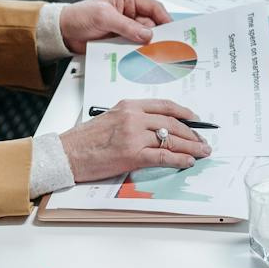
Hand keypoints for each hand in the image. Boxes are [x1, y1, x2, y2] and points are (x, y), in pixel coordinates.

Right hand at [59, 99, 211, 181]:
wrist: (65, 154)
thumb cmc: (84, 140)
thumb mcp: (110, 118)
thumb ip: (132, 119)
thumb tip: (156, 128)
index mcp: (129, 106)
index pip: (165, 106)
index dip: (185, 113)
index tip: (196, 119)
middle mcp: (133, 117)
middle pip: (173, 123)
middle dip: (192, 133)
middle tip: (202, 140)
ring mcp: (133, 136)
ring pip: (172, 139)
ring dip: (191, 147)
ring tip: (202, 152)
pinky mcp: (132, 155)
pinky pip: (163, 156)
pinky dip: (179, 159)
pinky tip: (187, 162)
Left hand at [60, 0, 170, 53]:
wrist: (62, 33)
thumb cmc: (79, 16)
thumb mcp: (103, 17)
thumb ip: (126, 26)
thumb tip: (147, 34)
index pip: (153, 6)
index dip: (164, 17)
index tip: (173, 30)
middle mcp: (129, 11)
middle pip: (151, 23)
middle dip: (157, 34)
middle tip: (166, 45)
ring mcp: (125, 26)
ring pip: (144, 37)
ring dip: (147, 45)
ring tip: (154, 54)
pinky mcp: (120, 39)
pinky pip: (134, 46)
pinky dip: (137, 51)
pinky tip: (141, 57)